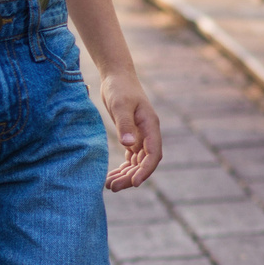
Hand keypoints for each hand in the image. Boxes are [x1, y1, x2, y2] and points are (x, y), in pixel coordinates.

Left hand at [100, 74, 162, 191]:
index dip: (146, 170)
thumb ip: (125, 124)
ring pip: (137, 163)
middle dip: (131, 177)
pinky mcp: (131, 136)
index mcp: (150, 126)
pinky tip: (111, 177)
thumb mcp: (120, 105)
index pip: (153, 154)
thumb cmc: (119, 88)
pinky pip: (130, 158)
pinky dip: (123, 168)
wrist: (116, 76)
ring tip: (110, 186)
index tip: (134, 183)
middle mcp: (148, 133)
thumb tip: (129, 144)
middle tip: (113, 187)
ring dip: (126, 175)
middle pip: (145, 162)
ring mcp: (141, 136)